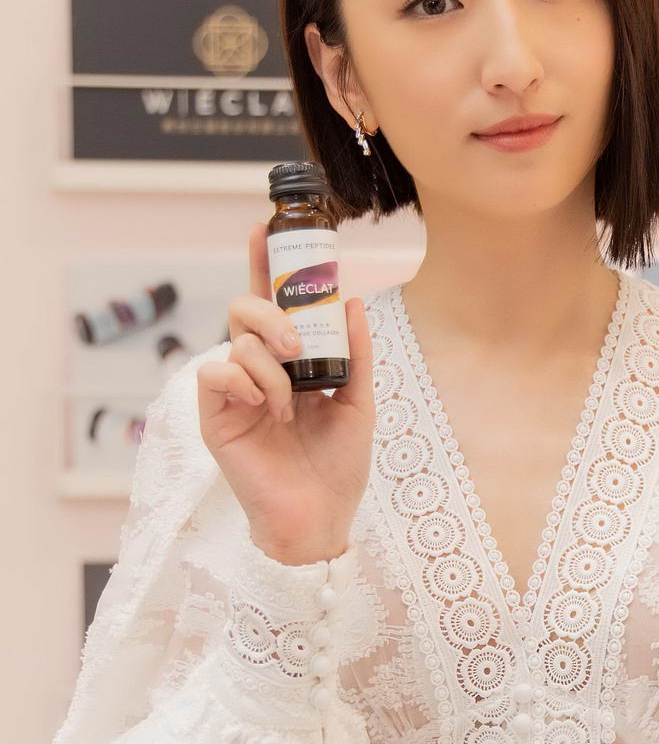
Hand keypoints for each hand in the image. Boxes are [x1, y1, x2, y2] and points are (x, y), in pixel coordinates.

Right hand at [196, 220, 374, 563]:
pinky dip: (244, 383)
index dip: (264, 264)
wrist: (320, 518)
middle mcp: (257, 370)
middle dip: (271, 311)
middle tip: (297, 344)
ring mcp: (233, 392)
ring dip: (269, 364)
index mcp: (289, 363)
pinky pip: (215, 373)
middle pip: (244, 309)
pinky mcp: (214, 416)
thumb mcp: (359, 403)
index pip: (272, 303)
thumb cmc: (337, 466)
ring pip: (236, 340)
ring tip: (288, 402)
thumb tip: (355, 301)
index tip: (265, 226)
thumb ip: (355, 354)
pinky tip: (265, 409)